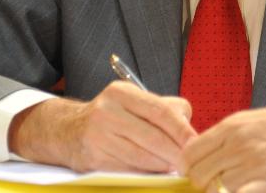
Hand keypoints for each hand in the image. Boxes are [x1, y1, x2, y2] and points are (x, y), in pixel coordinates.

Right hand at [8, 81, 196, 172]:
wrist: (68, 130)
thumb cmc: (113, 116)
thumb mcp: (134, 102)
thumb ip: (165, 108)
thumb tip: (190, 129)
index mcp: (122, 93)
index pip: (160, 111)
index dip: (182, 130)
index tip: (196, 143)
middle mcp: (107, 111)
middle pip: (153, 136)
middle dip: (176, 152)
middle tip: (191, 162)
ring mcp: (98, 136)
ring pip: (142, 156)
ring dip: (163, 165)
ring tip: (176, 167)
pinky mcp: (93, 158)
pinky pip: (128, 169)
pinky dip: (147, 172)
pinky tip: (156, 172)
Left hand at [180, 96, 265, 192]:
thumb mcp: (252, 122)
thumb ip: (225, 140)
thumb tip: (204, 160)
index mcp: (230, 127)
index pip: (189, 154)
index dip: (191, 168)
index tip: (200, 175)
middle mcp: (236, 145)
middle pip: (198, 176)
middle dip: (204, 185)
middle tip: (219, 186)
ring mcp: (251, 166)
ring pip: (213, 191)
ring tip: (240, 187)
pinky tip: (246, 191)